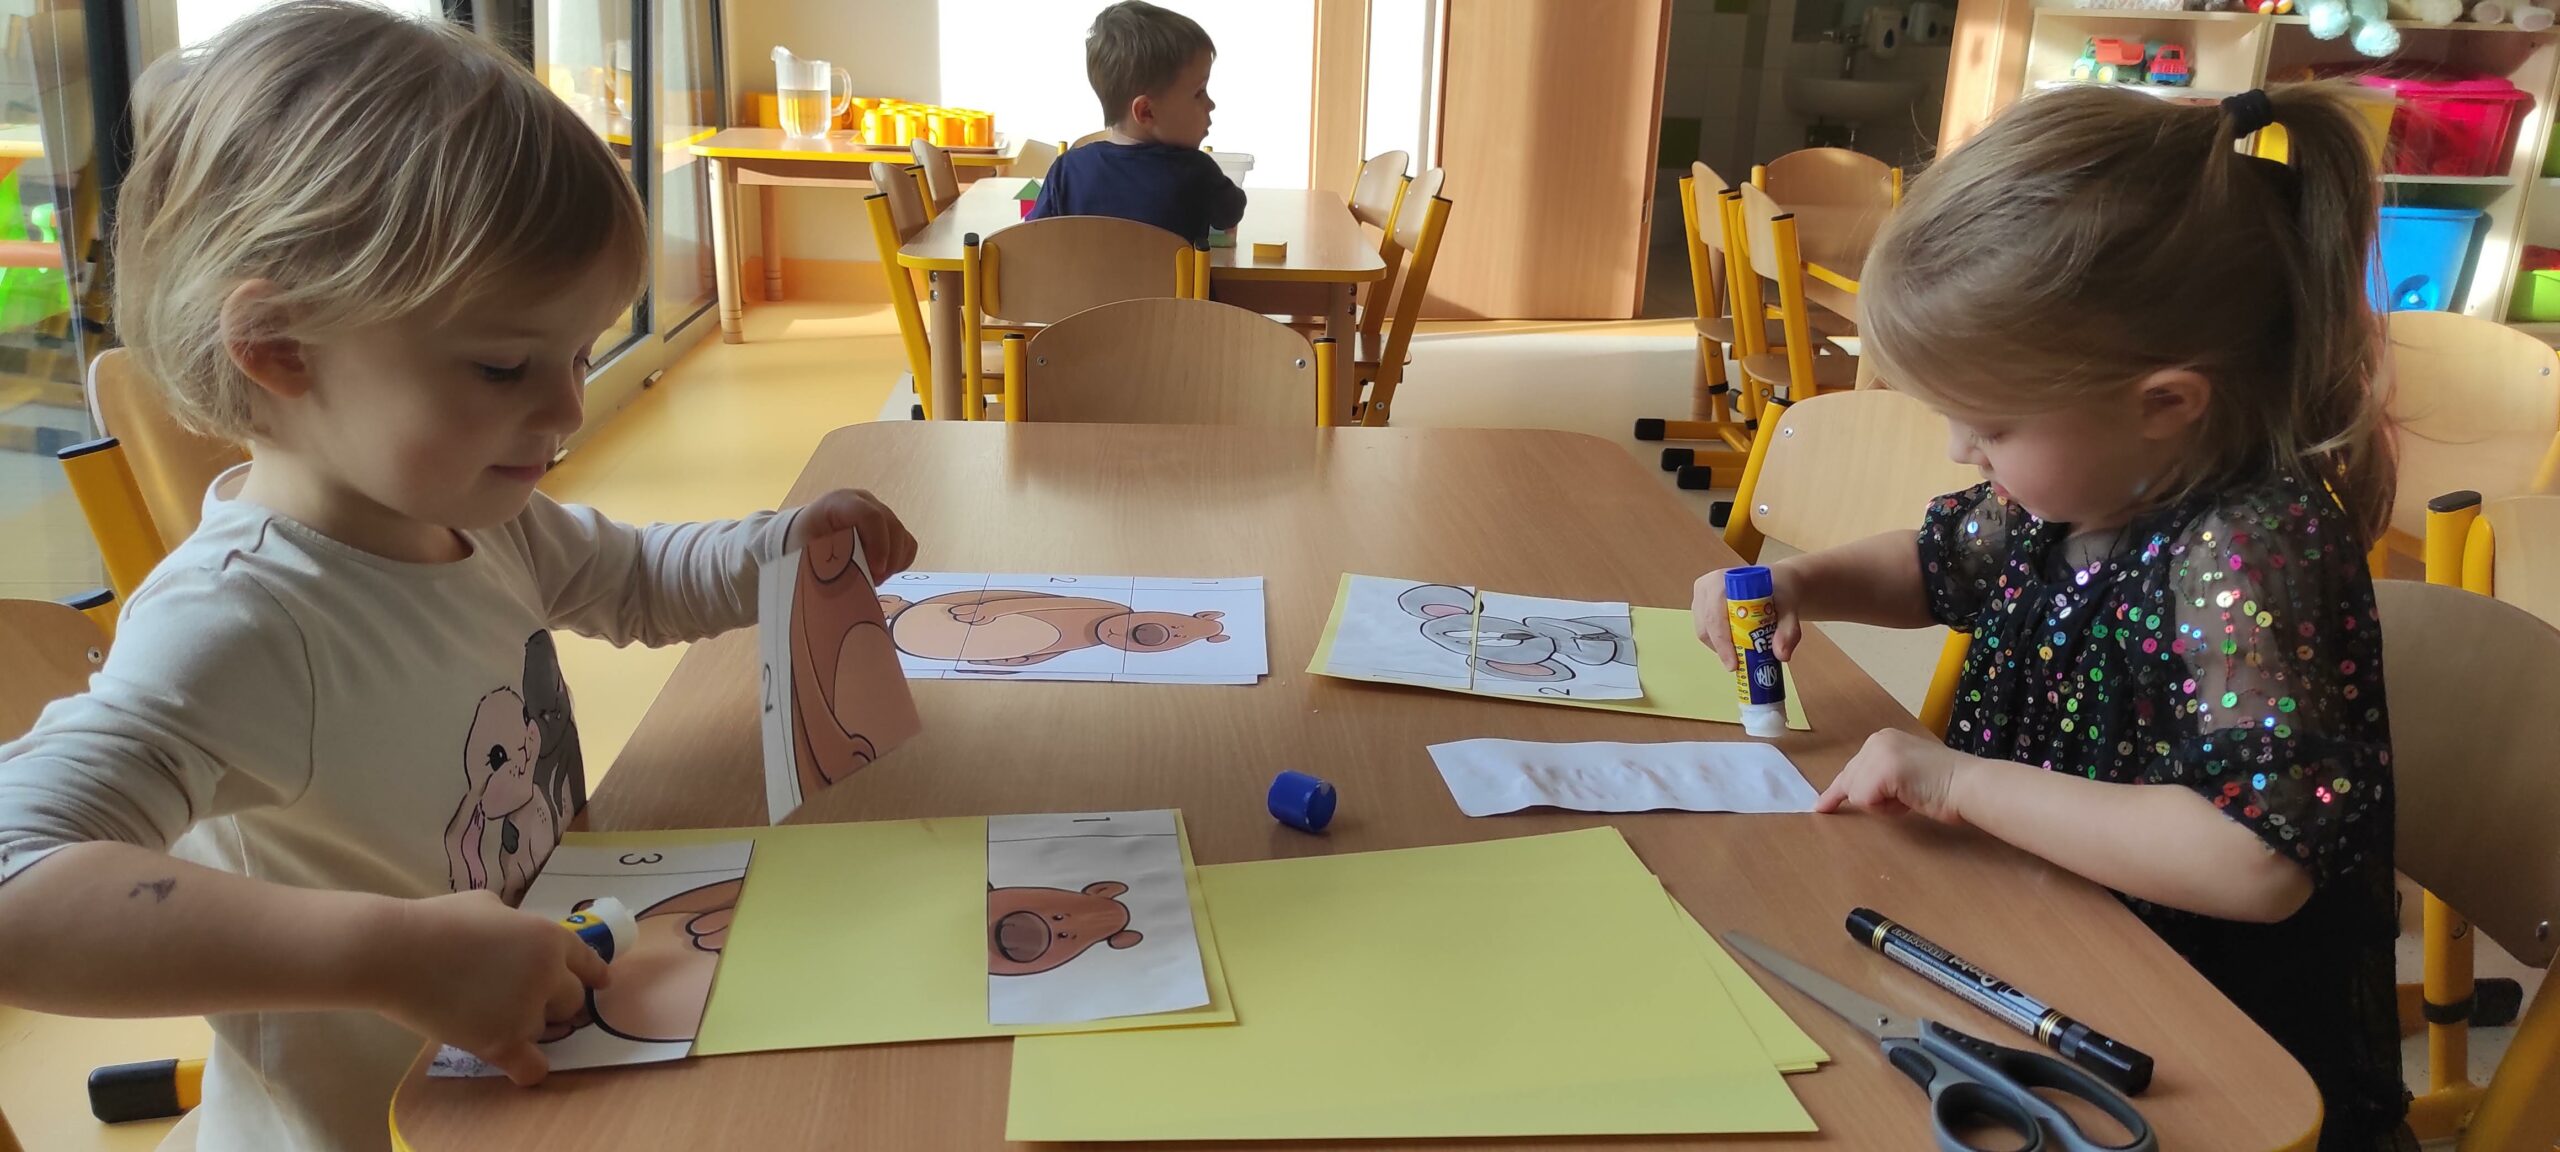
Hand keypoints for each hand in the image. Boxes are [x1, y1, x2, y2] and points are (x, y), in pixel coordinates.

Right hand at [367, 891, 609, 1086]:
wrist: (396, 952)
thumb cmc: (436, 921)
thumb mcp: (488, 905)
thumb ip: (515, 924)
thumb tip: (517, 933)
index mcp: (548, 938)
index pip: (587, 962)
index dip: (594, 975)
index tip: (601, 984)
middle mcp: (548, 975)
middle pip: (572, 1001)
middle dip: (555, 1002)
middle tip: (526, 1001)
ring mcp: (527, 1010)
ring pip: (547, 1030)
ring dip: (530, 1027)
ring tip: (495, 1017)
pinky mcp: (501, 1042)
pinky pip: (533, 1068)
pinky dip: (529, 1068)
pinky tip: (518, 1063)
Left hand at [787, 489, 916, 580]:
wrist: (802, 535)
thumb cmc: (802, 543)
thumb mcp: (809, 550)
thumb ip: (829, 560)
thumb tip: (850, 582)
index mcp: (840, 503)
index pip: (870, 515)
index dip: (878, 543)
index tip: (875, 571)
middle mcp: (864, 502)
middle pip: (891, 526)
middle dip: (888, 559)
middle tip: (874, 581)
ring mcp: (879, 512)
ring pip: (902, 536)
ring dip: (893, 563)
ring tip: (874, 579)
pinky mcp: (888, 527)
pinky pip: (907, 544)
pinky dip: (899, 562)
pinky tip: (881, 572)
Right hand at [1691, 564, 1802, 670]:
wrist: (1779, 584)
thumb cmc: (1780, 591)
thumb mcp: (1789, 608)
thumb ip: (1788, 631)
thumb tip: (1781, 655)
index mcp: (1722, 580)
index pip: (1715, 615)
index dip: (1722, 641)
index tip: (1734, 664)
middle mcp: (1706, 588)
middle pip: (1706, 626)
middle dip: (1722, 649)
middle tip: (1740, 666)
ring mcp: (1701, 599)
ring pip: (1704, 633)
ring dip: (1721, 648)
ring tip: (1742, 655)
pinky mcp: (1702, 610)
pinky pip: (1705, 633)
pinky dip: (1720, 645)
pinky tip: (1736, 647)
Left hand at [1815, 729, 1973, 823]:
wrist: (1968, 784)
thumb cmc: (1946, 785)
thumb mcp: (1906, 773)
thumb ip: (1882, 776)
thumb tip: (1854, 794)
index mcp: (1884, 739)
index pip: (1853, 768)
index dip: (1839, 790)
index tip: (1822, 804)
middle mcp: (1877, 741)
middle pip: (1849, 780)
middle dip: (1860, 798)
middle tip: (1875, 802)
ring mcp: (1878, 754)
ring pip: (1856, 792)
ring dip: (1882, 805)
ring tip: (1909, 797)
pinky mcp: (1881, 772)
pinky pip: (1865, 801)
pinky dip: (1886, 809)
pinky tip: (1909, 799)